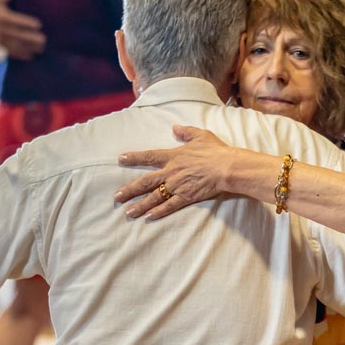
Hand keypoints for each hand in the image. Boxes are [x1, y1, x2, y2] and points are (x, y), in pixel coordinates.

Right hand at [0, 0, 45, 58]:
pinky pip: (11, 51)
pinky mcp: (0, 46)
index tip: (39, 24)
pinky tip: (31, 56)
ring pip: (15, 45)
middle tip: (43, 39)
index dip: (26, 22)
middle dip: (30, 38)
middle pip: (16, 34)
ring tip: (41, 48)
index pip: (14, 20)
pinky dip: (21, 54)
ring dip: (28, 47)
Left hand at [116, 126, 234, 218]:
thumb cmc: (216, 151)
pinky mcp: (187, 197)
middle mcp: (171, 172)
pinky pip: (170, 206)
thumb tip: (175, 127)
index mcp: (173, 156)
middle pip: (146, 182)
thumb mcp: (200, 135)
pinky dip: (159, 212)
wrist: (227, 167)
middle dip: (130, 190)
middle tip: (117, 197)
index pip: (149, 156)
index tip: (120, 159)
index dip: (134, 158)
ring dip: (140, 205)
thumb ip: (186, 132)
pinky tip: (149, 217)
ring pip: (154, 197)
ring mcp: (178, 186)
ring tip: (129, 212)